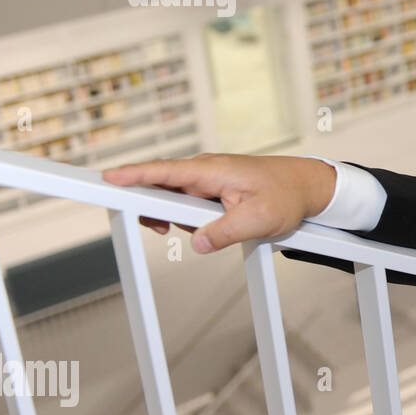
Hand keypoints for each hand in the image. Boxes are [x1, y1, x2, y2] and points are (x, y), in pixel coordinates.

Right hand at [102, 153, 336, 253]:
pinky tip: (205, 230)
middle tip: (163, 231)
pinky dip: (187, 219)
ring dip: (175, 218)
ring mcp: (207, 181)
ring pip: (173, 199)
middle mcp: (204, 171)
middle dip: (153, 209)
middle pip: (159, 187)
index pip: (164, 171)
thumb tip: (197, 244)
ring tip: (203, 232)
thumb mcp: (260, 219)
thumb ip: (226, 231)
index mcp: (212, 171)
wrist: (308, 187)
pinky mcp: (211, 191)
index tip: (107, 178)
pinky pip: (187, 205)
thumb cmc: (288, 194)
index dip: (134, 175)